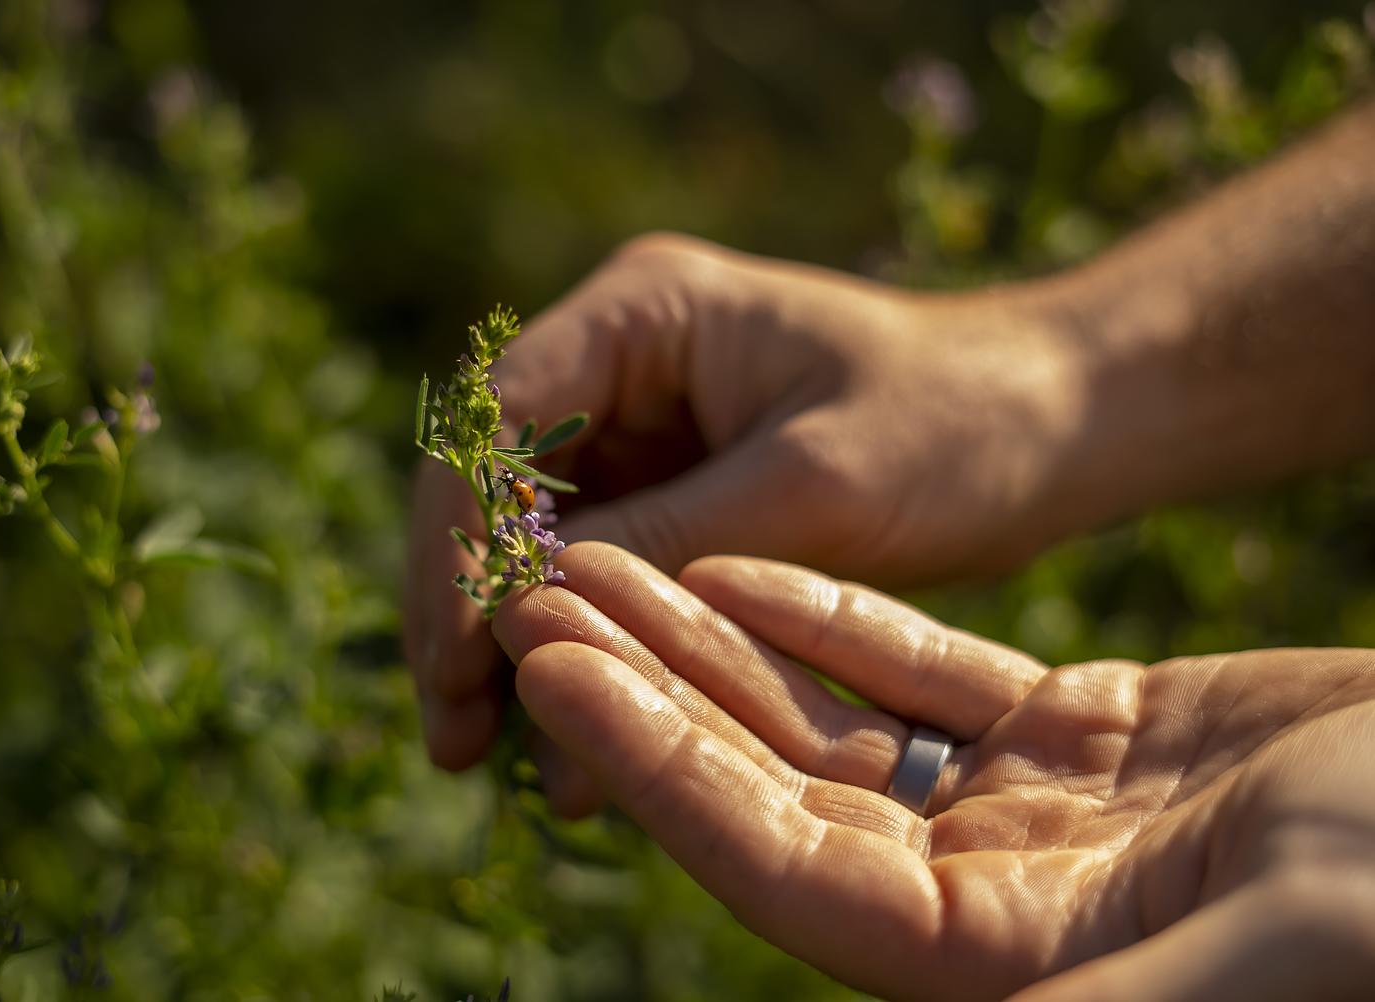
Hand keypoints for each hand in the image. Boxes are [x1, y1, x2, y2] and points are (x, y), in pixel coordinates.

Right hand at [406, 233, 1083, 788]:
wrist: (1055, 427)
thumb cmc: (958, 420)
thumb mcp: (811, 483)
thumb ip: (663, 539)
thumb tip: (514, 612)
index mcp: (643, 315)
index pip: (498, 420)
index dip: (459, 537)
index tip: (456, 653)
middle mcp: (624, 366)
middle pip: (496, 488)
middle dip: (469, 609)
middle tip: (451, 735)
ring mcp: (647, 434)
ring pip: (539, 547)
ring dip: (517, 646)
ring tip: (485, 761)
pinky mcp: (679, 497)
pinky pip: (603, 582)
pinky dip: (588, 655)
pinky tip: (572, 752)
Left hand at [493, 542, 1374, 1000]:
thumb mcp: (1268, 949)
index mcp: (989, 967)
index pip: (769, 859)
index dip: (651, 762)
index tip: (549, 668)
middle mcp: (984, 897)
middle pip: (768, 783)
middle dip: (647, 689)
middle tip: (534, 594)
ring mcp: (1024, 813)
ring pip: (826, 719)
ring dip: (712, 640)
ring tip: (606, 558)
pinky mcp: (1079, 736)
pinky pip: (923, 671)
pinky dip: (833, 617)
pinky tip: (738, 564)